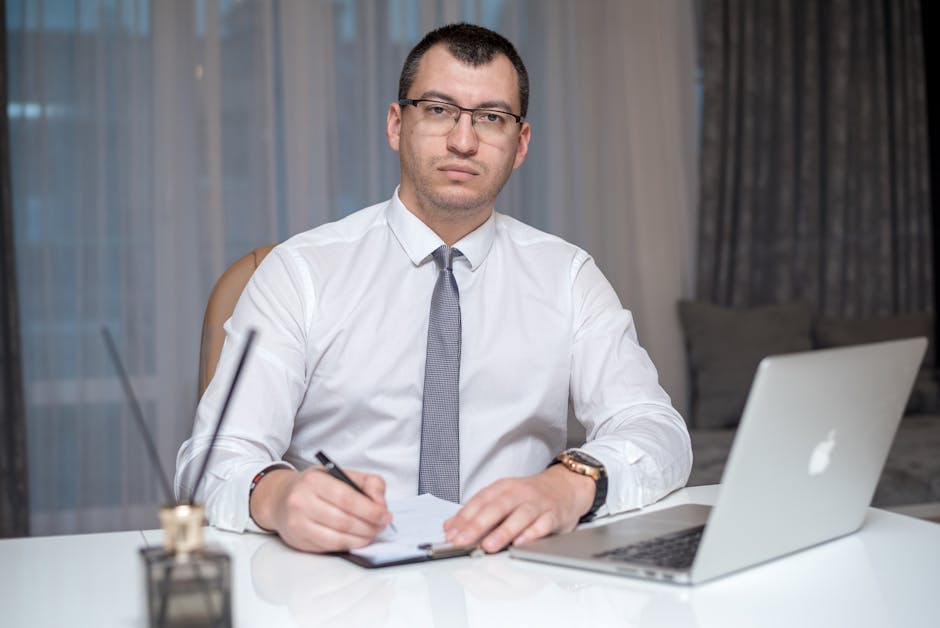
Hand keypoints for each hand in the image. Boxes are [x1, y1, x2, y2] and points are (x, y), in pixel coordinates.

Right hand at [249, 466, 392, 552]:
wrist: (279, 498)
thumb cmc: (314, 486)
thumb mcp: (339, 474)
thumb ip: (367, 483)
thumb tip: (380, 504)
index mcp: (314, 481)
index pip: (348, 498)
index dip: (371, 510)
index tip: (385, 515)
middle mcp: (302, 502)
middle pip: (344, 521)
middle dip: (369, 526)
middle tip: (381, 525)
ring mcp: (298, 524)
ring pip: (338, 538)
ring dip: (361, 539)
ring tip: (371, 533)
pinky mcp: (298, 541)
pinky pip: (330, 547)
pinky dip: (348, 545)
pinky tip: (356, 539)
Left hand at [442, 465, 594, 552]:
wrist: (565, 487)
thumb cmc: (530, 496)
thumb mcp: (502, 497)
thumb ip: (476, 511)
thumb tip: (450, 526)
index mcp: (503, 487)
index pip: (479, 501)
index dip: (463, 517)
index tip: (450, 533)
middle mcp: (519, 493)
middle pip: (496, 507)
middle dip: (477, 525)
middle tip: (462, 541)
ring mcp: (537, 503)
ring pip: (519, 516)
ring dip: (503, 532)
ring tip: (488, 546)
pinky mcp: (554, 514)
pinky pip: (542, 525)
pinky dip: (531, 534)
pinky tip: (520, 544)